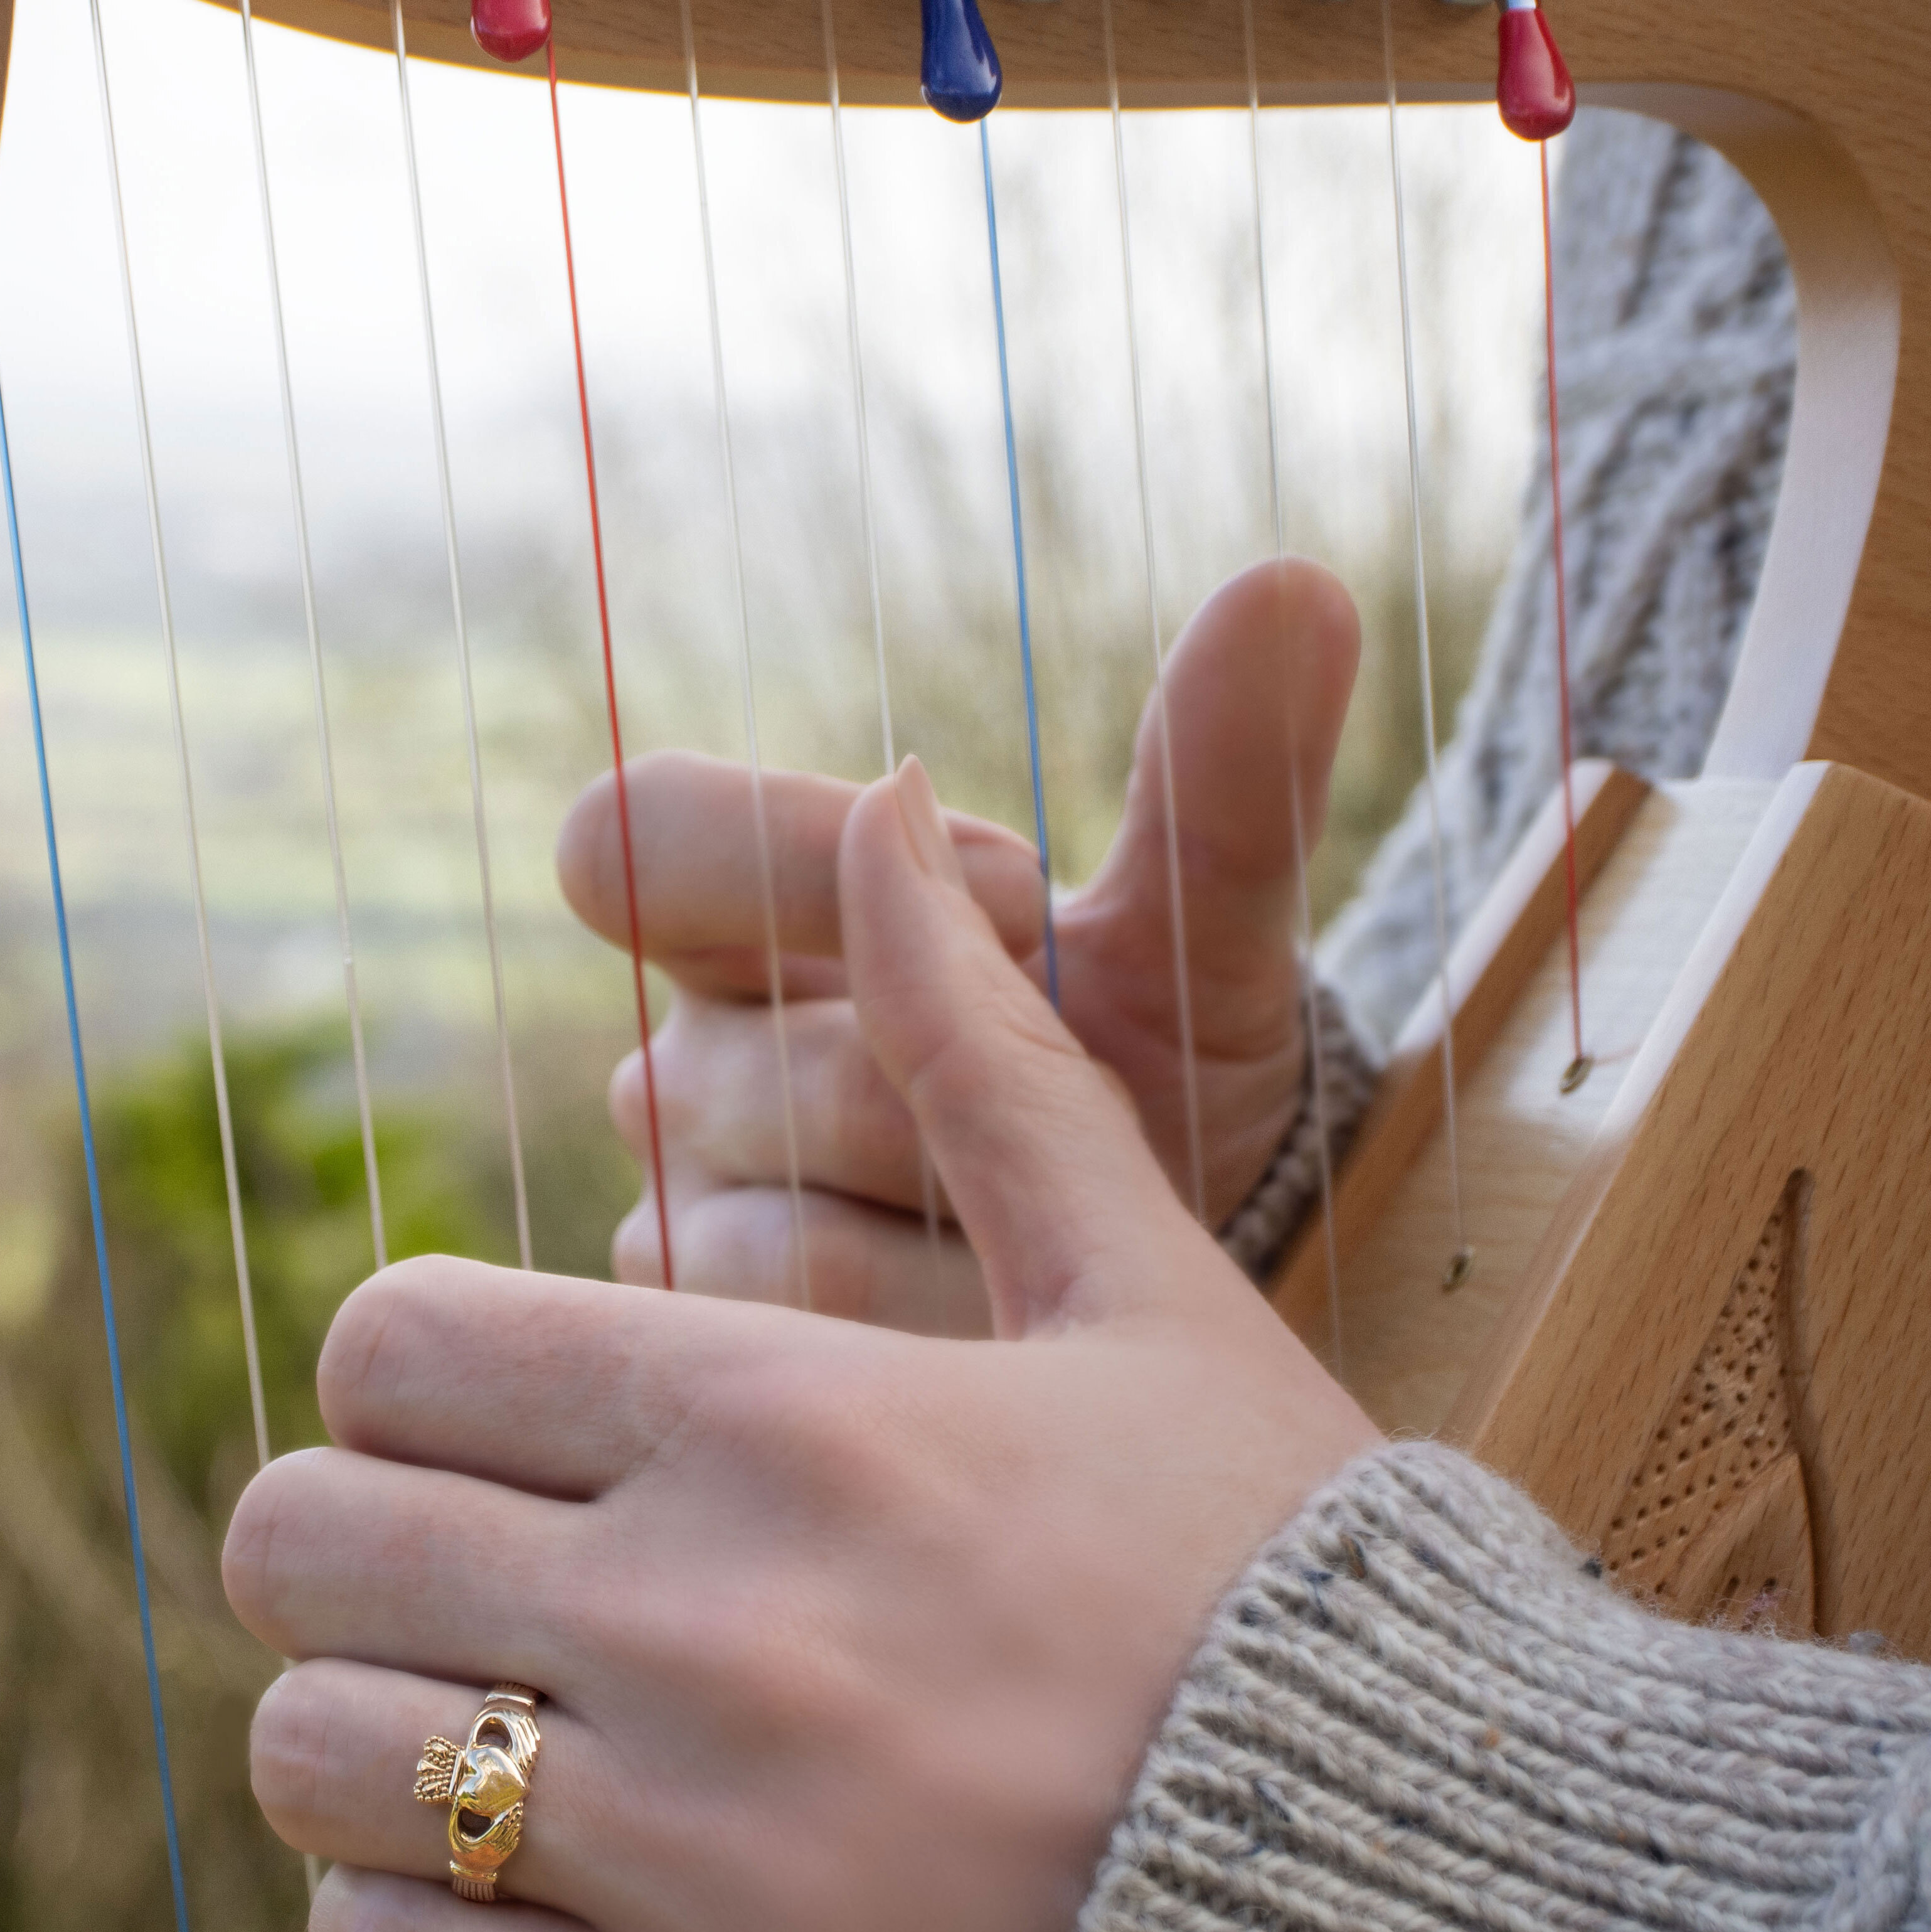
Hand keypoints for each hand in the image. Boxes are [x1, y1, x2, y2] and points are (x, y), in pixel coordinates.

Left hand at [226, 758, 1378, 1931]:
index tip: (491, 1437)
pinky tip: (539, 1909)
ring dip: (366, 1747)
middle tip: (460, 1592)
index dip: (408, 1386)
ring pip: (311, 1755)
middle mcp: (700, 1621)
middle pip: (298, 1537)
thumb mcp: (1159, 1294)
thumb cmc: (1297, 1600)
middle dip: (350, 1552)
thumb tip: (897, 797)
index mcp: (783, 1419)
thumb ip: (989, 1057)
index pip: (394, 1344)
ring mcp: (681, 1858)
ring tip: (492, 1755)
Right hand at [554, 558, 1359, 1321]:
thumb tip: (1297, 581)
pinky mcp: (707, 1350)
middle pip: (730, 1063)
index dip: (802, 864)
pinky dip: (937, 1327)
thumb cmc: (1169, 1075)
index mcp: (751, 910)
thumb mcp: (1208, 937)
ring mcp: (679, 1207)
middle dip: (933, 1088)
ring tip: (1052, 1224)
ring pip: (755, 1222)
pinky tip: (1016, 1319)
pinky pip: (783, 1344)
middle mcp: (687, 1052)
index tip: (1008, 898)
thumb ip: (1225, 780)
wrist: (1200, 1283)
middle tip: (1067, 1103)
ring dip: (947, 1226)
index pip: (633, 832)